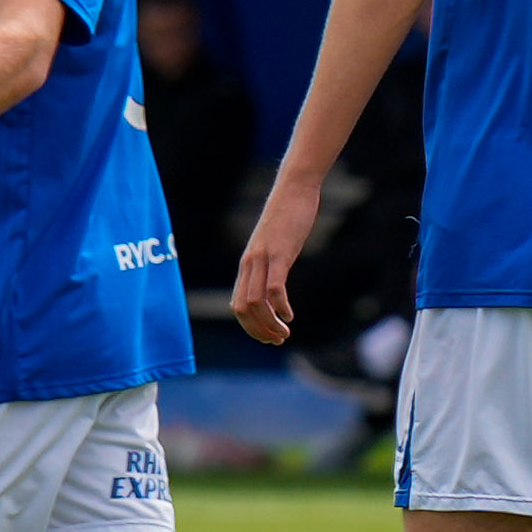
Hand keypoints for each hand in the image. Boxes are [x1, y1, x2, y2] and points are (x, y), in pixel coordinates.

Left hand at [231, 202, 305, 346]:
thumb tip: (273, 281)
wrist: (293, 190)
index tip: (268, 337)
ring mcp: (263, 258)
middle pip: (243, 308)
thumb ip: (270, 263)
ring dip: (269, 324)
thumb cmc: (286, 217)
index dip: (250, 327)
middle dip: (258, 331)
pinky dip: (280, 307)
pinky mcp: (280, 253)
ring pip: (256, 302)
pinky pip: (274, 287)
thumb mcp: (273, 245)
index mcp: (247, 264)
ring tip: (284, 333)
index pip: (238, 305)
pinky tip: (289, 315)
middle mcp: (250, 263)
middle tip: (277, 341)